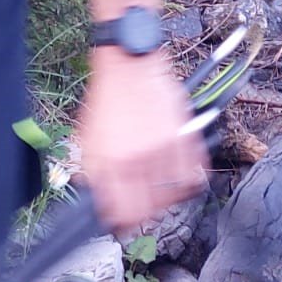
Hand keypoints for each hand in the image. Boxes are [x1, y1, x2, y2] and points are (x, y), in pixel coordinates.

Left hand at [75, 51, 206, 233]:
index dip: (123, 222)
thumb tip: (100, 203)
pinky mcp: (184, 133)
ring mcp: (164, 147)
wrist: (128, 59)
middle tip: (143, 204)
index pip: (122, 214)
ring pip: (174, 195)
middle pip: (149, 210)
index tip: (124, 220)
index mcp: (110, 162)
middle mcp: (138, 158)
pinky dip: (190, 178)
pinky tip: (179, 173)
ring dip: (168, 196)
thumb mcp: (86, 138)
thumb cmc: (107, 95)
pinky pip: (195, 172)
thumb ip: (93, 173)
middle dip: (145, 212)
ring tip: (160, 187)